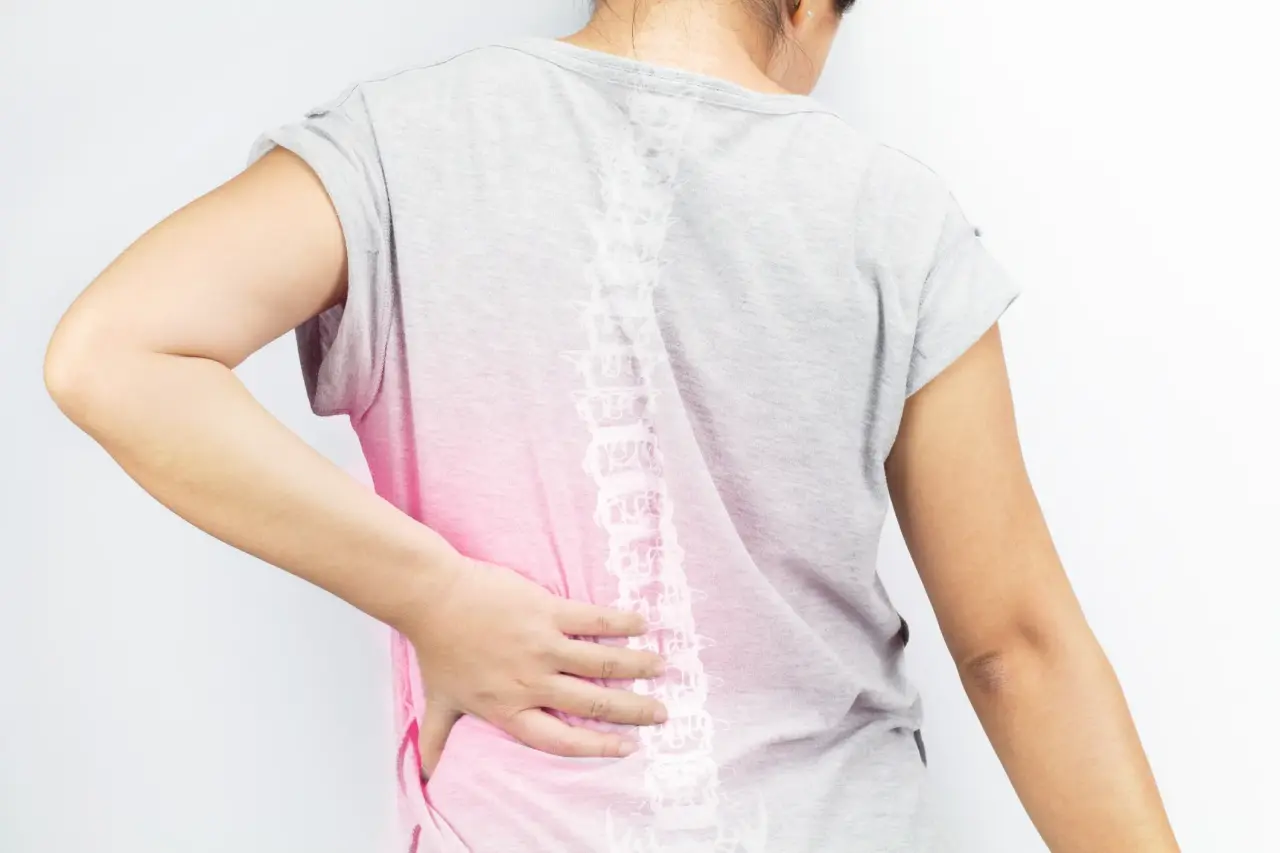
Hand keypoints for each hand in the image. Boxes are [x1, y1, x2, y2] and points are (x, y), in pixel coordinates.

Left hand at [407, 552, 667, 777]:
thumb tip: (425, 775)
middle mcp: (531, 683)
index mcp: (509, 709)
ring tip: (661, 666)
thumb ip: (438, 739)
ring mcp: (542, 646)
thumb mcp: (438, 701)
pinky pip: (592, 620)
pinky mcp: (546, 611)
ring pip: (601, 663)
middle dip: (633, 710)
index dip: (597, 746)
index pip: (561, 739)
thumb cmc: (436, 648)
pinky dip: (620, 624)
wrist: (432, 597)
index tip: (628, 747)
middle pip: (593, 704)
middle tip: (661, 712)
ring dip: (636, 666)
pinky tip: (641, 624)